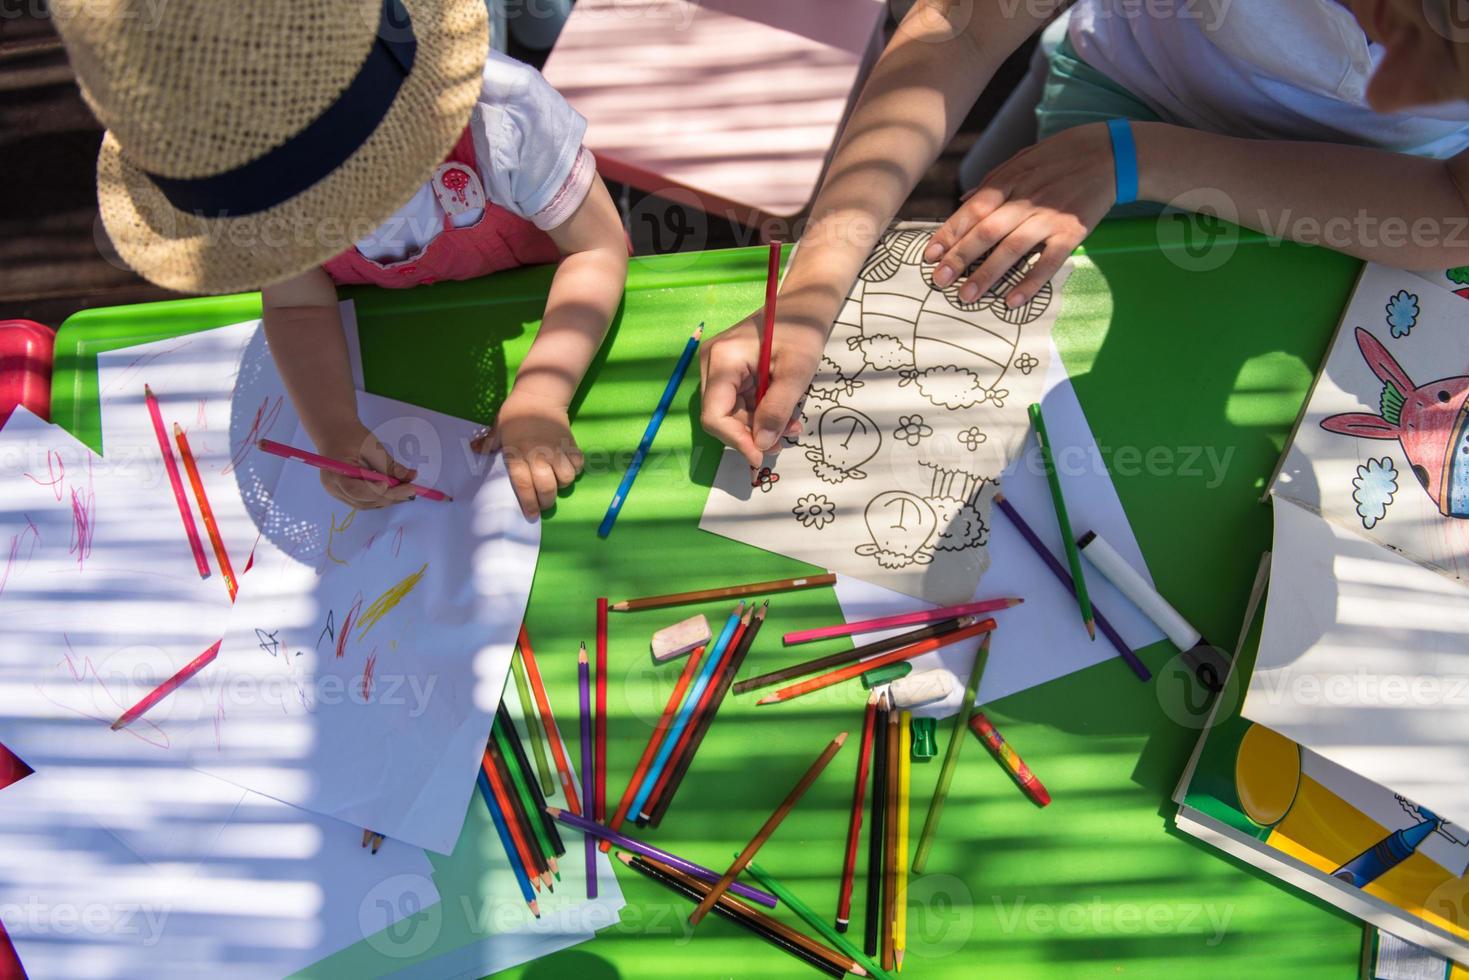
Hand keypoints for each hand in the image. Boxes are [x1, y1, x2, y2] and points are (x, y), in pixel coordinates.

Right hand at [315, 422, 417, 509]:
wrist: (335, 433)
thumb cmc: (351, 436)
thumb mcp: (372, 447)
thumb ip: (390, 465)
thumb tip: (411, 476)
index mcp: (336, 474)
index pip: (356, 490)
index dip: (376, 491)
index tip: (396, 485)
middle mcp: (334, 489)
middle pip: (363, 501)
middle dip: (389, 497)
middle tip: (411, 489)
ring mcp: (339, 494)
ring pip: (366, 504)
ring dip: (388, 499)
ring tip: (406, 490)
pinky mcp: (346, 494)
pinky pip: (365, 501)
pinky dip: (381, 498)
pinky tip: (396, 491)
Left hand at [473, 387, 582, 518]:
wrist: (539, 395)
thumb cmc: (515, 413)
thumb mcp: (498, 427)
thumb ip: (488, 443)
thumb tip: (474, 450)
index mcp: (518, 454)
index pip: (523, 485)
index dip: (528, 503)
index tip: (531, 515)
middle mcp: (538, 455)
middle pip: (547, 487)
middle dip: (546, 501)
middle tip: (544, 502)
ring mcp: (556, 450)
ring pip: (565, 478)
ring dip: (561, 484)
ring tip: (555, 481)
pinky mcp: (570, 444)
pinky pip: (577, 464)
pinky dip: (574, 470)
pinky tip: (567, 467)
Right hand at [699, 312, 819, 467]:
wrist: (801, 306)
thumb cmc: (801, 331)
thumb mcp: (796, 372)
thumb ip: (777, 409)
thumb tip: (761, 444)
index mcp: (722, 360)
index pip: (714, 415)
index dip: (736, 441)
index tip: (762, 456)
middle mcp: (711, 364)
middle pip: (720, 417)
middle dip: (750, 435)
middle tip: (783, 442)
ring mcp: (717, 367)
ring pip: (729, 413)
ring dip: (758, 427)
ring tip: (791, 426)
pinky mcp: (727, 371)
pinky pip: (737, 403)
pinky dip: (758, 414)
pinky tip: (783, 415)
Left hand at [925, 123, 1115, 305]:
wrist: (1111, 153)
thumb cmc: (1062, 156)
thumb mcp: (1023, 158)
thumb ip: (993, 180)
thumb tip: (963, 200)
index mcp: (1010, 180)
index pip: (972, 209)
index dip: (950, 233)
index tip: (930, 255)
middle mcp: (1026, 199)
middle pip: (986, 231)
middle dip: (960, 257)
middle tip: (939, 281)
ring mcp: (1050, 217)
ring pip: (1012, 249)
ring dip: (987, 274)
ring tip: (966, 296)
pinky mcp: (1073, 231)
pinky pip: (1049, 261)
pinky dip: (1030, 282)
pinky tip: (1012, 301)